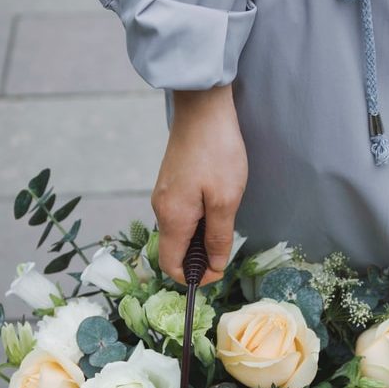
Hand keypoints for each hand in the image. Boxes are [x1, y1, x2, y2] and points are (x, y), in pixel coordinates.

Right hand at [151, 85, 246, 287]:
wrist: (203, 109)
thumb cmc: (217, 152)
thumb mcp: (225, 200)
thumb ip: (219, 237)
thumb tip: (216, 265)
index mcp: (172, 218)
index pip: (170, 265)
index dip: (193, 277)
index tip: (218, 272)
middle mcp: (161, 208)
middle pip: (174, 249)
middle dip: (199, 258)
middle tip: (227, 249)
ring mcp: (164, 194)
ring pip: (179, 231)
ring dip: (200, 237)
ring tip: (225, 224)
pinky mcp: (171, 182)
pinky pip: (181, 214)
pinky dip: (197, 221)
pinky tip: (217, 207)